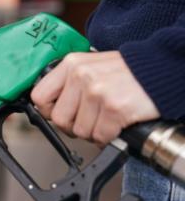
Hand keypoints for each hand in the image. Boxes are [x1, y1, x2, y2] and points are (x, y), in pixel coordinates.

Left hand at [31, 51, 159, 144]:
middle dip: (73, 126)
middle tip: (89, 119)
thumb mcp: (91, 66)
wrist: (161, 70)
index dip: (48, 111)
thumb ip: (69, 83)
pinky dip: (109, 136)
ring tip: (106, 118)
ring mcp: (97, 92)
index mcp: (71, 64)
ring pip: (80, 131)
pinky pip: (100, 136)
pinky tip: (116, 123)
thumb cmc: (126, 72)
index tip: (59, 112)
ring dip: (94, 131)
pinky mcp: (113, 108)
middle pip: (59, 119)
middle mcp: (81, 76)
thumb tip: (48, 107)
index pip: (39, 96)